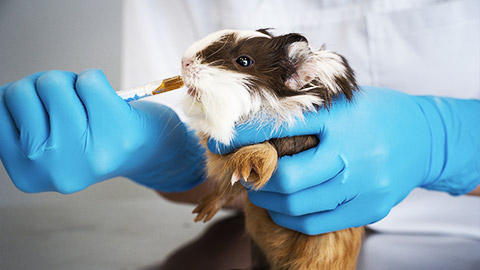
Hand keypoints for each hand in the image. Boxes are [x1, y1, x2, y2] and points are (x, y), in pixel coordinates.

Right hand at [0, 70, 204, 192]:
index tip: (49, 115)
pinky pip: (88, 78)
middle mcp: (51, 169)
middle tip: (75, 110)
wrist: (151, 150)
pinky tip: (110, 106)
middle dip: (48, 89)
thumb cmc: (97, 138)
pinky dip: (98, 82)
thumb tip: (5, 94)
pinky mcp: (114, 130)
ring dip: (72, 84)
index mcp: (26, 174)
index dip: (25, 99)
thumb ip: (20, 121)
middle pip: (20, 91)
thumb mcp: (47, 140)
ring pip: (51, 81)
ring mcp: (82, 152)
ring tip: (91, 108)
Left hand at [209, 86, 479, 234]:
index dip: (246, 134)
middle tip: (245, 172)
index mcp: (342, 118)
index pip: (282, 125)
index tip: (222, 139)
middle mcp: (353, 153)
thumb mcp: (344, 101)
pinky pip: (317, 222)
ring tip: (259, 190)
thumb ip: (308, 111)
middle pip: (287, 176)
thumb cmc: (378, 115)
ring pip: (298, 204)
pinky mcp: (371, 208)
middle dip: (256, 177)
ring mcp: (364, 185)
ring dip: (268, 199)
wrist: (426, 139)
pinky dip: (290, 218)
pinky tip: (282, 208)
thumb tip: (257, 125)